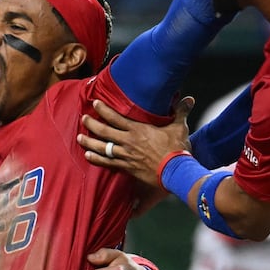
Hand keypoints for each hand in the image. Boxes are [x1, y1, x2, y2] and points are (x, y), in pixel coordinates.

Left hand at [79, 97, 193, 186]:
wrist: (176, 170)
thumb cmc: (178, 148)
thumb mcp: (180, 127)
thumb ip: (181, 112)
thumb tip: (190, 98)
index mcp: (138, 130)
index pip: (116, 117)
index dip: (104, 109)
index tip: (94, 103)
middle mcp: (129, 142)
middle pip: (105, 131)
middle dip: (92, 124)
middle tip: (83, 119)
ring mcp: (126, 155)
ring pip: (103, 147)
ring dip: (89, 142)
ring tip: (79, 137)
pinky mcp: (127, 168)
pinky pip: (108, 163)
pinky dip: (97, 159)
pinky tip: (88, 156)